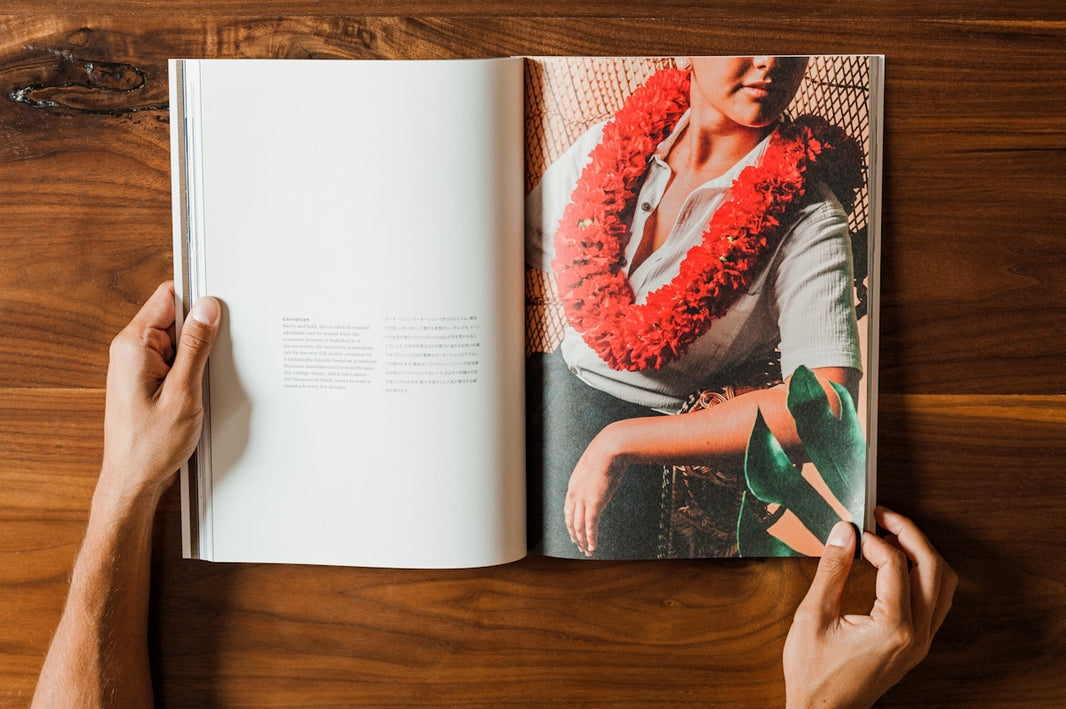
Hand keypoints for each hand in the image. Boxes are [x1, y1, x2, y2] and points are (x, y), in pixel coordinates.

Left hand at [98, 281, 220, 509]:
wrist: (134, 480)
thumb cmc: (151, 446)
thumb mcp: (184, 392)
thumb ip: (196, 346)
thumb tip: (208, 308)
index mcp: (133, 345)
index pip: (167, 297)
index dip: (197, 300)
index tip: (220, 311)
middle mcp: (130, 350)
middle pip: (174, 317)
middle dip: (200, 332)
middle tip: (211, 361)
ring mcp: (136, 365)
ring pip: (176, 340)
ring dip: (195, 356)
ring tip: (198, 385)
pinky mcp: (144, 379)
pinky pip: (172, 360)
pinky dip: (189, 370)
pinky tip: (193, 392)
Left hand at [564, 425, 626, 556]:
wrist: (609, 449)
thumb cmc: (606, 454)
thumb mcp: (595, 466)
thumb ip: (594, 475)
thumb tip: (601, 475)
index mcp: (573, 486)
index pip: (568, 510)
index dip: (571, 524)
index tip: (575, 532)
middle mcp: (574, 495)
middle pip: (571, 522)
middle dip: (575, 536)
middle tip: (579, 546)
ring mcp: (583, 500)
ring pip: (579, 527)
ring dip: (583, 541)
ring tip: (587, 551)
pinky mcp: (594, 504)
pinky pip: (590, 526)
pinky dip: (591, 539)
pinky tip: (593, 547)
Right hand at [783, 506, 956, 708]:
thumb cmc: (815, 673)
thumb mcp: (813, 616)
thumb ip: (831, 570)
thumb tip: (843, 533)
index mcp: (894, 628)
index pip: (896, 565)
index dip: (874, 539)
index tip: (852, 530)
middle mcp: (916, 635)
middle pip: (934, 568)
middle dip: (910, 534)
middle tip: (882, 516)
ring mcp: (920, 641)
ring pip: (943, 584)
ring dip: (921, 553)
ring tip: (891, 536)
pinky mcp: (915, 645)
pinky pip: (935, 601)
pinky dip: (922, 574)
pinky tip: (896, 565)